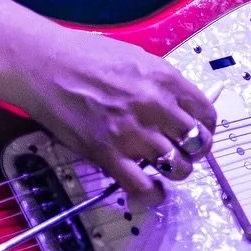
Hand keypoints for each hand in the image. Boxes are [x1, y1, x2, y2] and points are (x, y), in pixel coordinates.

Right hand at [0, 0, 215, 205]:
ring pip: (177, 167)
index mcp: (164, 79)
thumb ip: (161, 82)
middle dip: (194, 152)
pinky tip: (151, 190)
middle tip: (184, 153)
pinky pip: (143, 186)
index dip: (206, 128)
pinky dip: (152, 194)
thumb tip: (178, 103)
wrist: (43, 64)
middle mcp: (155, 106)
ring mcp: (132, 132)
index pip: (206, 113)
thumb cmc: (83, 56)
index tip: (199, 134)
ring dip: (176, 172)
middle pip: (197, 143)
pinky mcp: (108, 154)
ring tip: (165, 169)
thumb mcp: (136, 57)